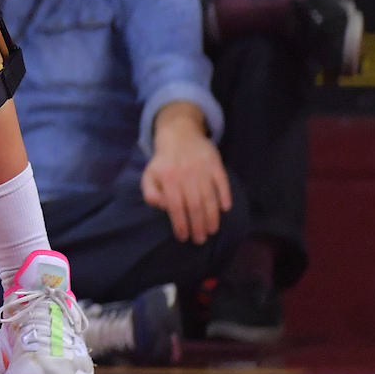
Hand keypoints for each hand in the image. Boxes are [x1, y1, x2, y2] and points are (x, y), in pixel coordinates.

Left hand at [141, 110, 231, 244]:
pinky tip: (225, 209)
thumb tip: (163, 206)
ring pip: (209, 197)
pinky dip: (225, 196)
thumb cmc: (164, 161)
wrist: (179, 134)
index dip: (180, 224)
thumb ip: (151, 193)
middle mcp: (185, 175)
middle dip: (198, 226)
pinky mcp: (215, 164)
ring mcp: (202, 169)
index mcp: (168, 178)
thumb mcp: (149, 175)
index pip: (175, 206)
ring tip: (212, 230)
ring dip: (212, 217)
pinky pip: (222, 182)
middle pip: (194, 205)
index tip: (184, 237)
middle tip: (200, 239)